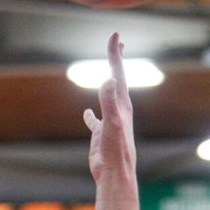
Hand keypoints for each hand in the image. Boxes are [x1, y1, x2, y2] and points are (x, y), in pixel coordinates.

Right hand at [82, 33, 135, 183]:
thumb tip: (109, 79)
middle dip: (116, 61)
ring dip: (106, 83)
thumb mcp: (112, 123)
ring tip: (107, 73)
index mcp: (122, 105)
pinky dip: (91, 115)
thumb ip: (109, 101)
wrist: (115, 174)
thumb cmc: (116, 150)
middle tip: (117, 43)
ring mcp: (110, 122)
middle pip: (117, 80)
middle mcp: (118, 111)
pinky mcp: (101, 135)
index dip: (115, 54)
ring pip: (108, 97)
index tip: (115, 36)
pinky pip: (95, 121)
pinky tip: (87, 113)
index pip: (118, 74)